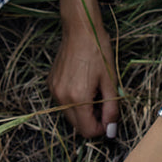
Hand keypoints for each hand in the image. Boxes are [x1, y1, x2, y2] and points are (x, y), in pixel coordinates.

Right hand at [48, 19, 119, 139]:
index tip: (109, 117)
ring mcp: (53, 90)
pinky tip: (83, 84)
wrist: (80, 29)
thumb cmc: (98, 51)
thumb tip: (110, 131)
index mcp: (78, 98)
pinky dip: (74, 101)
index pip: (87, 131)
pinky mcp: (51, 83)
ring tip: (94, 91)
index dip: (101, 129)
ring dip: (83, 111)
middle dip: (92, 120)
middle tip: (104, 103)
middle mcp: (61, 97)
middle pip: (77, 126)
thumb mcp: (110, 81)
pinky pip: (63, 102)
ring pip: (69, 115)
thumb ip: (111, 109)